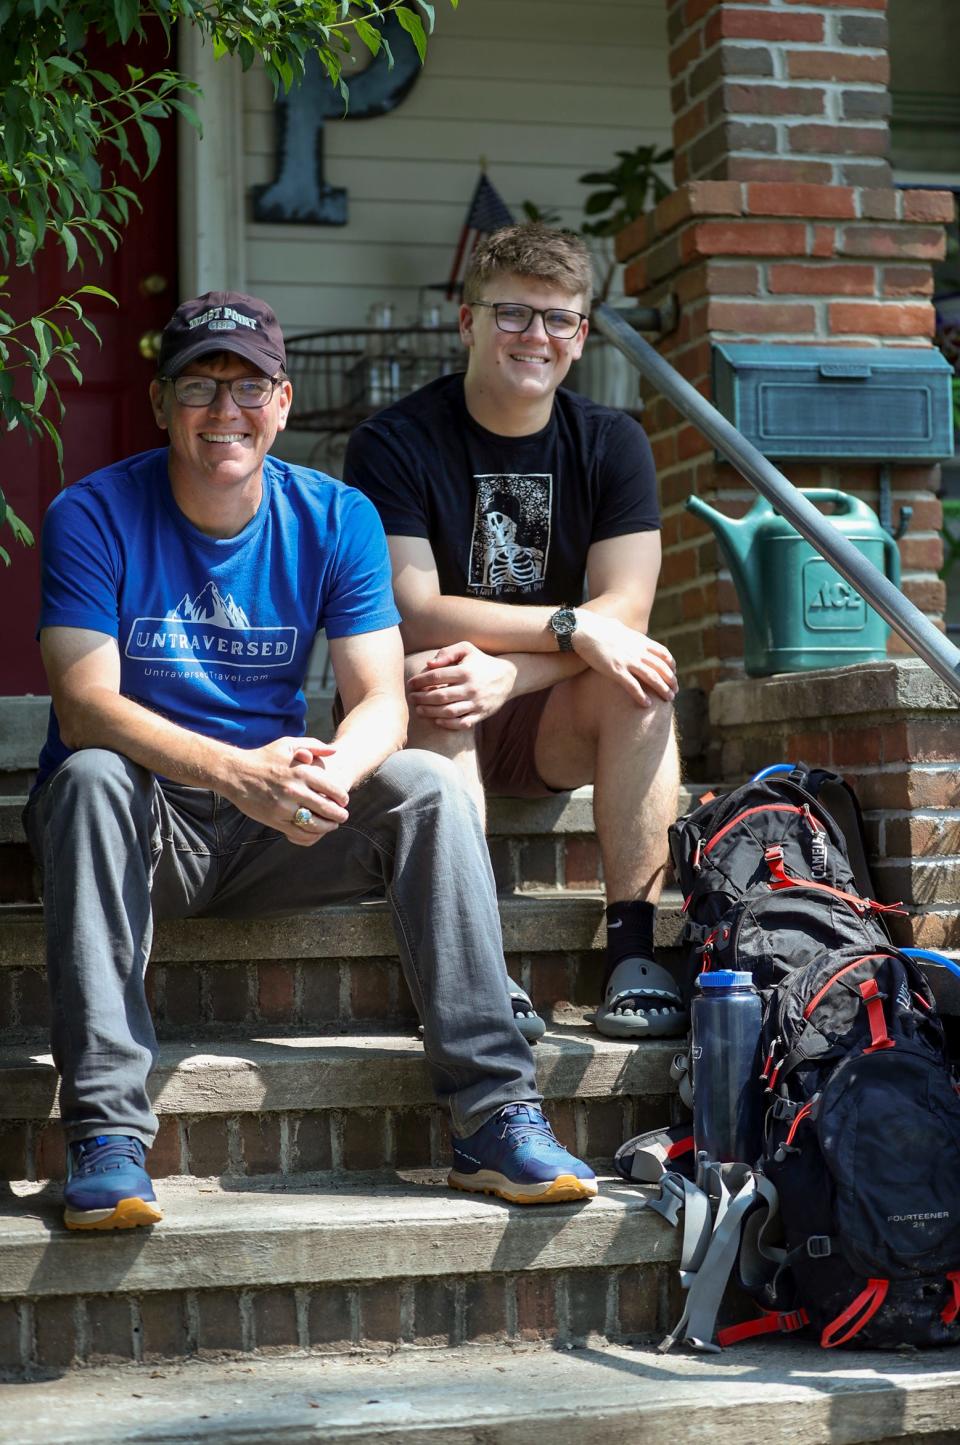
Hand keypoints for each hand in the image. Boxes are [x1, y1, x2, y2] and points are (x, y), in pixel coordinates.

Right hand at [222, 736, 350, 846]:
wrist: (235, 773)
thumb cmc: (263, 757)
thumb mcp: (288, 744)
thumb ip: (313, 745)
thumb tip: (334, 752)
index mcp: (301, 772)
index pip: (332, 790)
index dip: (342, 798)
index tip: (344, 801)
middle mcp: (295, 790)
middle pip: (327, 809)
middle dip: (339, 815)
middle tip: (343, 816)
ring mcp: (284, 807)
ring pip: (315, 825)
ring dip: (328, 827)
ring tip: (332, 825)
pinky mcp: (275, 820)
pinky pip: (299, 833)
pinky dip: (311, 835)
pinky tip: (315, 831)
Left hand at [407, 642, 516, 729]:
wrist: (508, 677)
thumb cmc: (481, 662)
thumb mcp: (467, 649)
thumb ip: (447, 652)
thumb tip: (429, 664)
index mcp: (465, 671)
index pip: (436, 676)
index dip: (420, 681)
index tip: (410, 684)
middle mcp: (471, 688)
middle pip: (440, 696)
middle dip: (422, 698)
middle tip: (411, 698)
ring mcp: (476, 703)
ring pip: (449, 712)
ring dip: (430, 712)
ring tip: (419, 710)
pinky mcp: (481, 714)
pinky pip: (462, 723)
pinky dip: (447, 724)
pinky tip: (437, 720)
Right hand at [572, 612, 676, 706]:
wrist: (584, 630)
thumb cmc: (597, 628)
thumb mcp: (618, 627)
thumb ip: (625, 632)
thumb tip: (623, 629)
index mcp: (640, 640)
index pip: (663, 653)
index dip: (670, 665)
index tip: (673, 673)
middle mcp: (637, 651)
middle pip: (661, 667)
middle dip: (671, 680)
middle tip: (675, 691)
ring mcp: (627, 661)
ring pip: (652, 678)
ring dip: (663, 689)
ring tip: (669, 699)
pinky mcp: (615, 670)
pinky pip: (633, 686)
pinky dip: (641, 696)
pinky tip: (647, 704)